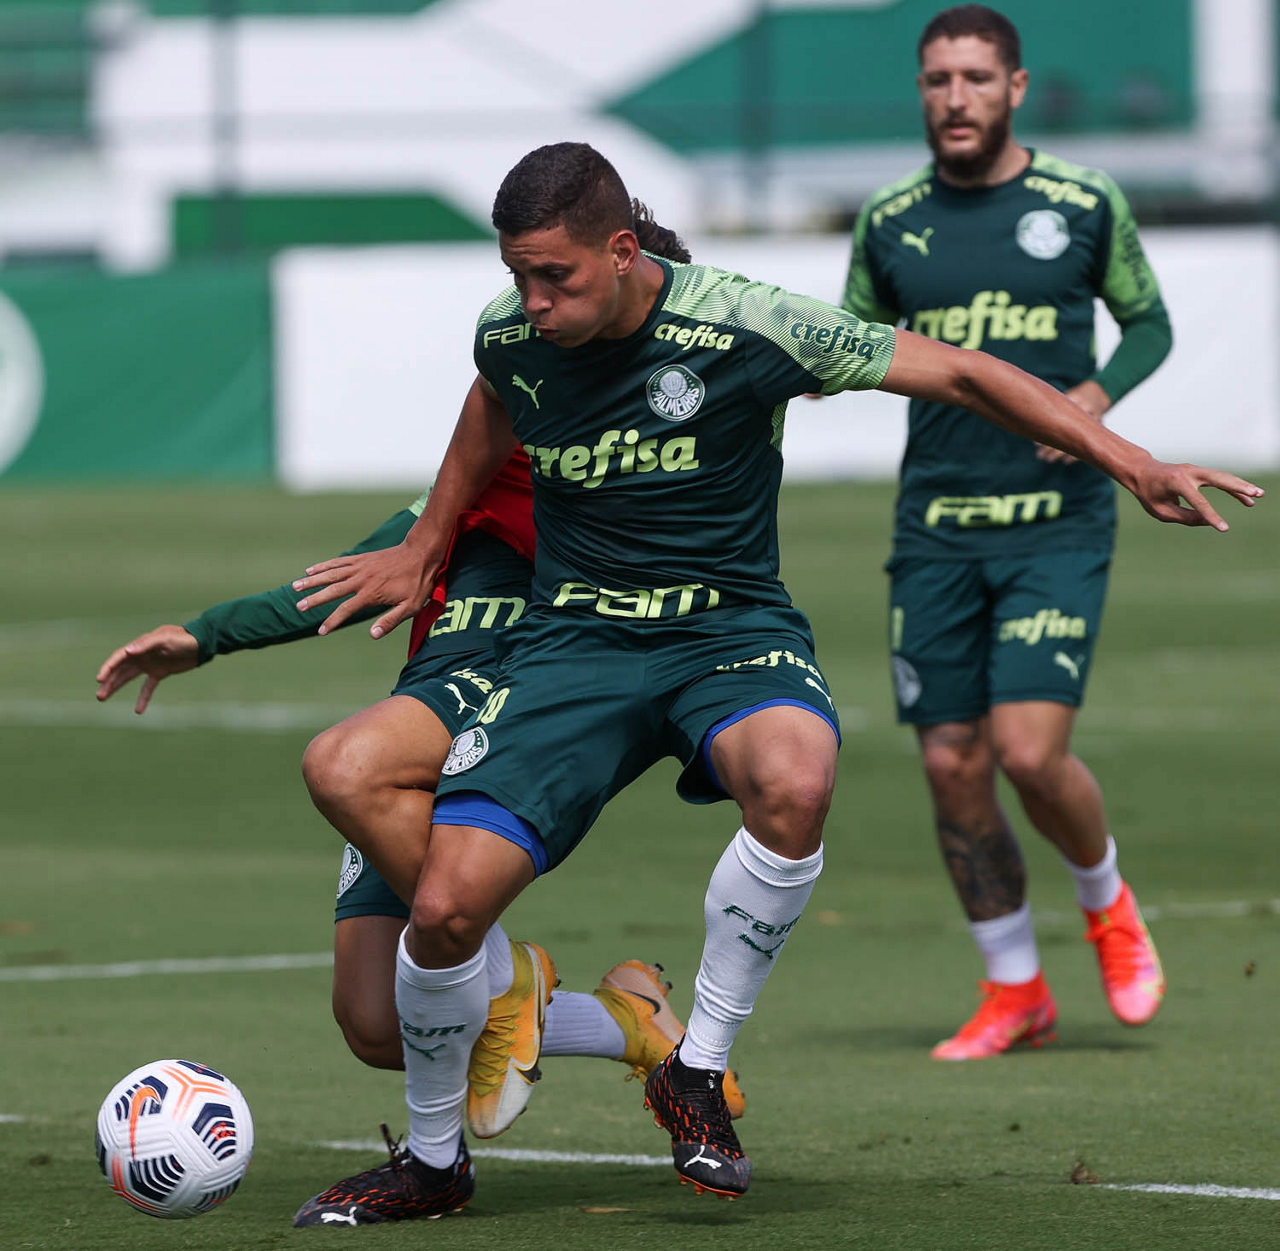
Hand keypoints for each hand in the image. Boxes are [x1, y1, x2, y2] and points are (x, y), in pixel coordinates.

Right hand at [96, 625, 199, 712]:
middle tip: (99, 696)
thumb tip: (127, 651)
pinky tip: (138, 710)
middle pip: (120, 670)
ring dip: (116, 687)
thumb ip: (146, 644)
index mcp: (140, 646)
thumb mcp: (165, 639)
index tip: (100, 679)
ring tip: (103, 698)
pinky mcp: (159, 673)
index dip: (108, 667)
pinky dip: (143, 698)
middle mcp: (141, 656)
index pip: (119, 657)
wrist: (202, 644)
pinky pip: (147, 687)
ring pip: (128, 678)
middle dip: (108, 682)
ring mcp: (149, 665)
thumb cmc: (183, 638)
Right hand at [292, 542, 442, 638]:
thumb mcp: (411, 606)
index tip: (321, 631)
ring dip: (312, 580)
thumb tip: (373, 635)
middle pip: (332, 590)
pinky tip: (311, 570)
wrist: (421, 553)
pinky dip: (323, 566)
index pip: (346, 610)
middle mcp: (361, 579)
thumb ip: (391, 620)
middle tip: (298, 606)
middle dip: (314, 599)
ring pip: (330, 574)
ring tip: (295, 587)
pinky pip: (338, 562)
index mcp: (371, 593)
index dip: (332, 621)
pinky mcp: (361, 558)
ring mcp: (359, 567)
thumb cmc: (418, 582)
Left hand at [1035, 380, 1110, 464]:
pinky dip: (1076, 454)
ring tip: (1047, 459)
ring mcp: (1095, 418)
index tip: (1035, 444)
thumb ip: (1049, 407)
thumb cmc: (1071, 398)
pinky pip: (1088, 444)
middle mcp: (1086, 408)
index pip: (1058, 418)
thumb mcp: (1062, 397)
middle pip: (1067, 431)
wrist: (1098, 394)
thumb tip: (1025, 424)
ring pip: (1076, 439)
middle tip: (1039, 456)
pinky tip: (1065, 461)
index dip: (1046, 431)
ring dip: (1060, 452)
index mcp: (1075, 398)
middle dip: (1051, 445)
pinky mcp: (1101, 428)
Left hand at [1129, 459, 1263, 530]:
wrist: (1142, 471)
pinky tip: (1246, 498)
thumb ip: (1184, 517)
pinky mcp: (1199, 472)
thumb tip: (1209, 521)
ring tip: (1258, 495)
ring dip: (1241, 486)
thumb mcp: (1161, 510)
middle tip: (1257, 494)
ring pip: (1223, 477)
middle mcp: (1188, 472)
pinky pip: (1219, 479)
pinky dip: (1233, 487)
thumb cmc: (1148, 493)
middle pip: (1219, 479)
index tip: (1224, 529)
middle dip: (1238, 487)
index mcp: (1176, 482)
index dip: (1212, 516)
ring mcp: (1195, 470)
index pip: (1198, 502)